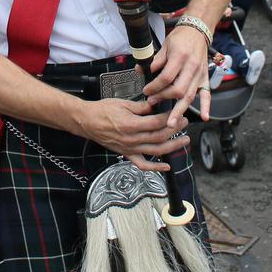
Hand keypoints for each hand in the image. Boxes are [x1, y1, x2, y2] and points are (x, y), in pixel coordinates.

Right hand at [73, 97, 189, 171]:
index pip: (157, 122)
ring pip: (156, 151)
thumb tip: (157, 104)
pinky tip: (167, 166)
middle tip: (184, 122)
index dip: (170, 117)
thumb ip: (141, 106)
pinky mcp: (126, 154)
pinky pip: (142, 165)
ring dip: (172, 147)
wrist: (87, 121)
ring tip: (184, 141)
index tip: (177, 112)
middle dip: (175, 129)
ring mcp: (130, 148)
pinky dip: (155, 168)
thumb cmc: (103, 110)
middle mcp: (132, 139)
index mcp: (131, 124)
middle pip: (159, 136)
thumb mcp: (122, 103)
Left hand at [144, 25, 210, 124]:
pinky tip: (204, 116)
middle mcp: (191, 67)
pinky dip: (206, 106)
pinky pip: (207, 94)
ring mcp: (200, 74)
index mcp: (180, 57)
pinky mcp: (205, 78)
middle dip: (164, 98)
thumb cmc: (180, 38)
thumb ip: (154, 60)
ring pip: (190, 95)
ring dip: (180, 109)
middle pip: (178, 89)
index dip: (155, 86)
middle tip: (152, 101)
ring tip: (171, 122)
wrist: (197, 31)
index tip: (146, 90)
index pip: (166, 77)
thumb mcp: (165, 45)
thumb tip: (141, 71)